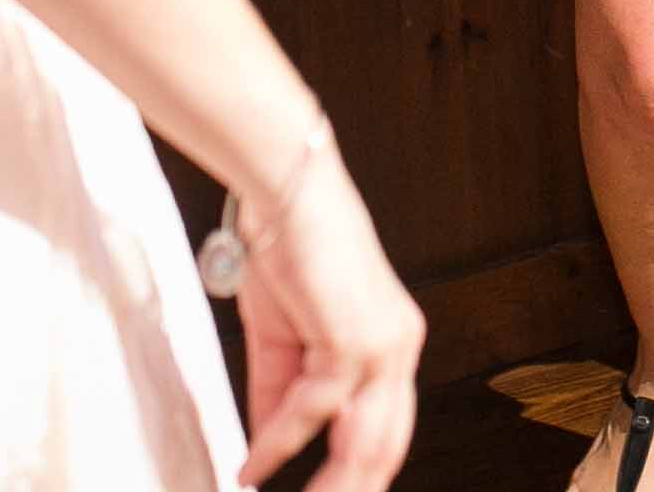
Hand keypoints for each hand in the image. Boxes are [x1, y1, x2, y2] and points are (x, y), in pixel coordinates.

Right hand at [232, 154, 424, 490]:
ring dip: (330, 486)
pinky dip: (279, 441)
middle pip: (385, 446)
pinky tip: (254, 465)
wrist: (287, 191)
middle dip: (353, 489)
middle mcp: (399, 349)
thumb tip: (266, 445)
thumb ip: (279, 393)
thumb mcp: (281, 338)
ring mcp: (384, 346)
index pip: (385, 428)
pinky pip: (314, 408)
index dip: (356, 471)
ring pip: (365, 441)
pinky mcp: (354, 340)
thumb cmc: (288, 250)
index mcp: (392, 346)